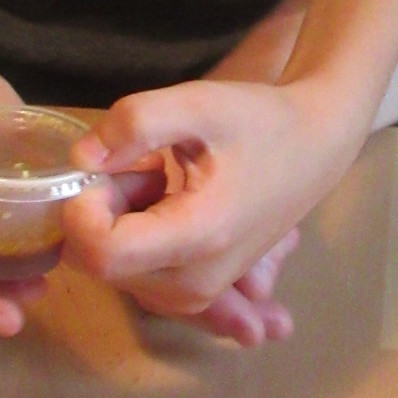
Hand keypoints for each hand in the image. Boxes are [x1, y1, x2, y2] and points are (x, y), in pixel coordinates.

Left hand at [61, 77, 361, 330]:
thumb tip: (81, 159)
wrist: (316, 148)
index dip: (84, 208)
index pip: (100, 252)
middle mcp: (194, 284)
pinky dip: (137, 237)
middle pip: (100, 263)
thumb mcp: (199, 102)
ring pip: (114, 270)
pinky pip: (135, 275)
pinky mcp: (196, 294)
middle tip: (148, 168)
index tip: (110, 167)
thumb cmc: (261, 122)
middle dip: (105, 210)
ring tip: (165, 182)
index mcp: (197, 239)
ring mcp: (196, 296)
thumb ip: (136, 122)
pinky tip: (170, 204)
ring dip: (121, 222)